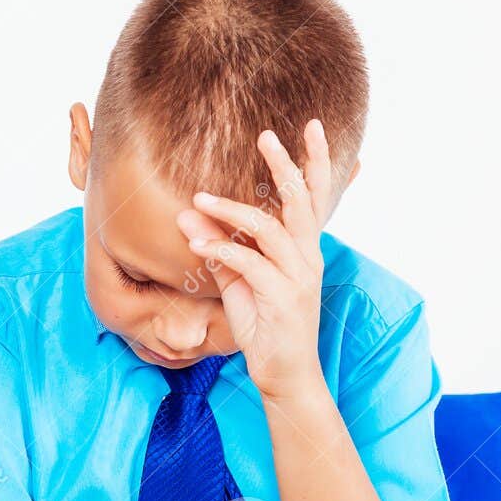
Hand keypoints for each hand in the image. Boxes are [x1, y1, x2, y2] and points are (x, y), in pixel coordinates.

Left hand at [176, 121, 332, 401]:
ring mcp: (298, 277)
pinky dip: (222, 250)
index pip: (313, 196)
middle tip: (266, 135)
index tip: (309, 125)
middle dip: (285, 165)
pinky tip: (196, 243)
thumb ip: (216, 247)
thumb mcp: (236, 282)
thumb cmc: (263, 326)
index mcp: (302, 248)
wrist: (283, 376)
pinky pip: (251, 265)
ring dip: (232, 210)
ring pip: (270, 229)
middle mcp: (307, 256)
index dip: (313, 160)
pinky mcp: (283, 298)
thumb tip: (187, 212)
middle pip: (301, 201)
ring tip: (198, 198)